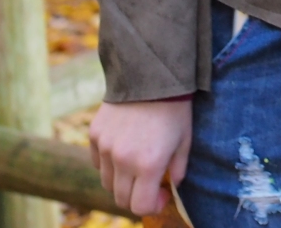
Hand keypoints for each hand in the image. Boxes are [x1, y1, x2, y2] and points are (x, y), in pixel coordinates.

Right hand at [89, 98, 192, 216]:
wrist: (151, 73)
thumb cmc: (174, 108)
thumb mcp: (185, 140)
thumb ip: (178, 169)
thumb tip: (170, 186)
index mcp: (148, 164)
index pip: (140, 206)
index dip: (152, 206)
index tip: (161, 195)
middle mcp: (122, 160)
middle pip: (121, 198)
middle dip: (136, 197)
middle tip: (150, 183)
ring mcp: (106, 147)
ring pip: (106, 182)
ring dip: (121, 181)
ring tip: (136, 165)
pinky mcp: (95, 135)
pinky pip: (98, 162)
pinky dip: (108, 164)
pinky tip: (123, 150)